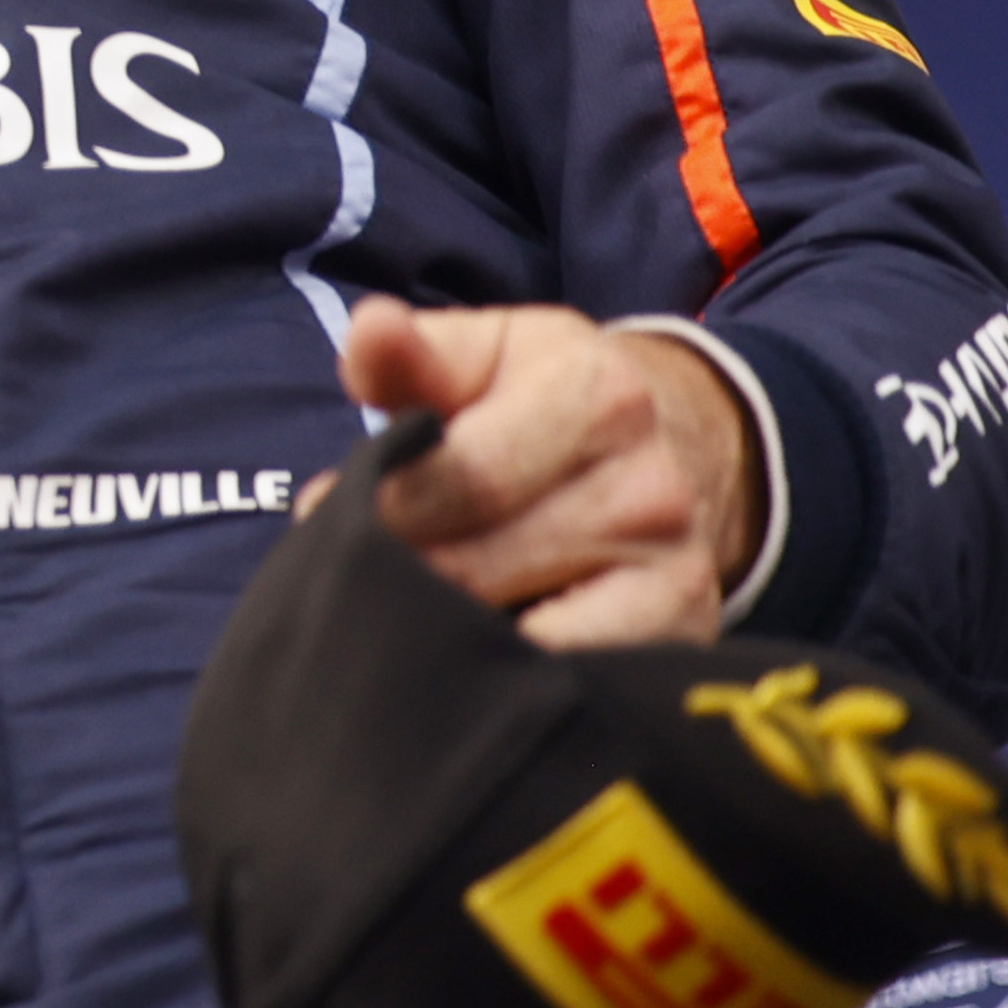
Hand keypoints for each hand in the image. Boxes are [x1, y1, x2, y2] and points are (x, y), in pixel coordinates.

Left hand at [337, 298, 759, 647]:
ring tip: (400, 625)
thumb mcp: (486, 353)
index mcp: (596, 396)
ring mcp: (671, 566)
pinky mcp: (684, 631)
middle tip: (346, 582)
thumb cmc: (549, 399)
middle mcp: (647, 484)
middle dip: (399, 577)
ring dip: (445, 639)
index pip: (463, 475)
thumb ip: (413, 351)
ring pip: (521, 633)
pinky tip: (469, 661)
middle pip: (479, 563)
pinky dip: (511, 677)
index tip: (323, 517)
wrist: (678, 445)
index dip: (379, 507)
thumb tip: (371, 331)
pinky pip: (574, 674)